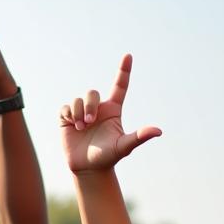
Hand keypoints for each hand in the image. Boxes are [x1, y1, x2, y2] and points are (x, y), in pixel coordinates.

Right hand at [60, 55, 160, 172]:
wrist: (88, 168)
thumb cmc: (107, 157)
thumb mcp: (123, 147)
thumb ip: (138, 137)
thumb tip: (158, 131)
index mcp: (113, 110)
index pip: (120, 86)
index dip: (123, 70)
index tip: (128, 56)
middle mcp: (98, 108)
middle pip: (92, 93)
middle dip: (89, 106)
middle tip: (88, 123)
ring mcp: (82, 112)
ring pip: (78, 99)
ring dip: (78, 113)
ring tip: (79, 128)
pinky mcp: (67, 118)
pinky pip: (65, 107)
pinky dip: (68, 115)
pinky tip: (71, 126)